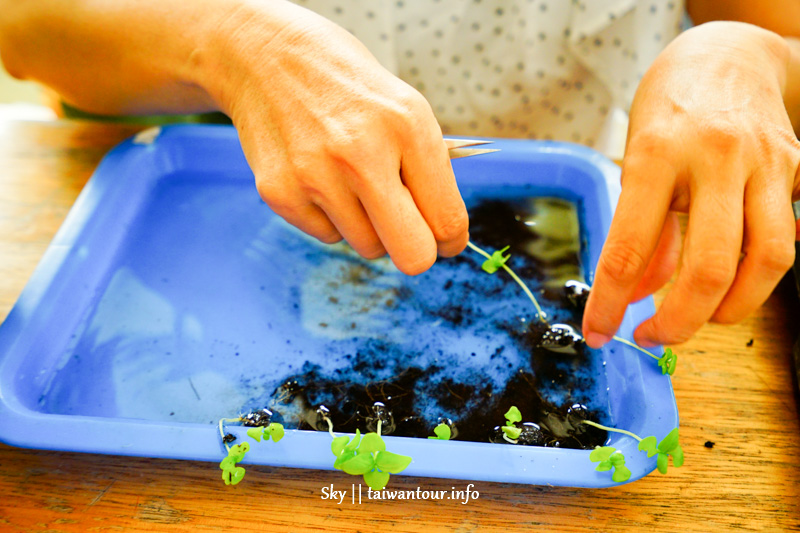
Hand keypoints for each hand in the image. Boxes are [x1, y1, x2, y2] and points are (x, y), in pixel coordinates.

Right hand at [204, 2, 467, 274]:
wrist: (266, 56)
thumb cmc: (347, 87)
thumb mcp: (404, 108)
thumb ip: (428, 170)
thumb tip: (443, 235)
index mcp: (406, 125)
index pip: (446, 218)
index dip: (450, 240)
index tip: (445, 241)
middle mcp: (361, 153)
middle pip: (412, 256)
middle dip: (417, 251)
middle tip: (409, 231)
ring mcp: (315, 176)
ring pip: (367, 247)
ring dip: (369, 226)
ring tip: (352, 181)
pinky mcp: (279, 193)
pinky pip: (328, 236)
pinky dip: (331, 216)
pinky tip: (320, 177)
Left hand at [583, 21, 799, 347]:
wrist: (727, 55)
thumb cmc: (670, 109)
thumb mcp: (634, 161)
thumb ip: (642, 230)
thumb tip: (635, 294)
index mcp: (656, 154)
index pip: (629, 247)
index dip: (610, 303)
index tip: (599, 332)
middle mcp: (714, 158)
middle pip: (709, 266)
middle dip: (679, 320)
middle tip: (655, 336)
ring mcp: (764, 164)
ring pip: (767, 261)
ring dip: (732, 308)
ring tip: (701, 318)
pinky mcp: (796, 171)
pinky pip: (786, 238)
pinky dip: (759, 274)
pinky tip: (735, 280)